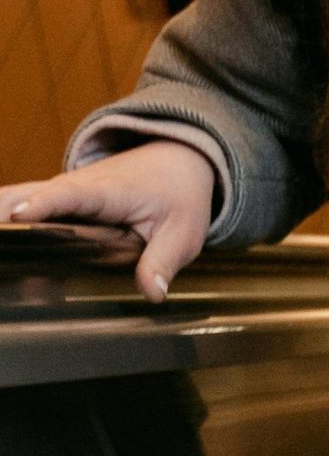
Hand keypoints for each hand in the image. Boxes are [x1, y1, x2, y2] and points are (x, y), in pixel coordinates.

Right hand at [0, 142, 216, 301]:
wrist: (175, 162)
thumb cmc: (179, 196)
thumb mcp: (182, 233)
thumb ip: (164, 262)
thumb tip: (152, 293)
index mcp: (106, 191)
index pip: (67, 195)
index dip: (42, 205)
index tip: (19, 216)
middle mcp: (75, 186)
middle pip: (26, 194)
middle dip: (5, 215)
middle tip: (1, 247)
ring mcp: (62, 191)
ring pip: (18, 198)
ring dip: (3, 220)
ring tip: (2, 255)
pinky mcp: (59, 199)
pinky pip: (26, 207)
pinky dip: (9, 223)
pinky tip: (7, 252)